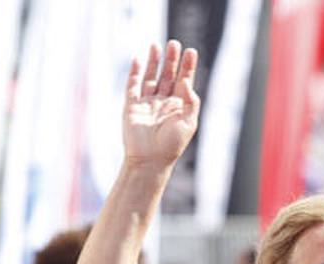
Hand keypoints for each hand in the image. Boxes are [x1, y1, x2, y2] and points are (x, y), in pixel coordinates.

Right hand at [123, 41, 200, 168]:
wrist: (149, 160)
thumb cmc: (171, 145)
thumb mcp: (188, 123)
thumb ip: (191, 102)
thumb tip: (188, 82)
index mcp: (178, 107)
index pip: (184, 82)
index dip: (187, 67)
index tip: (191, 52)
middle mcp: (163, 103)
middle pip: (168, 76)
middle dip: (172, 60)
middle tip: (175, 43)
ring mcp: (147, 104)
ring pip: (150, 77)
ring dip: (154, 62)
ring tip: (157, 45)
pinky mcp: (132, 106)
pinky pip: (133, 86)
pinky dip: (134, 72)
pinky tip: (138, 59)